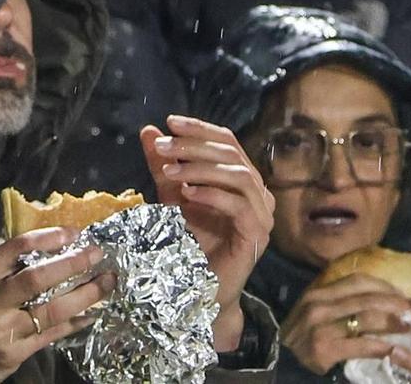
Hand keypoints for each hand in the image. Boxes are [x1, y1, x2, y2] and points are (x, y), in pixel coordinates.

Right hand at [0, 227, 112, 383]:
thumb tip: (38, 248)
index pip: (15, 249)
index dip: (48, 238)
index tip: (73, 233)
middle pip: (37, 279)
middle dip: (72, 264)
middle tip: (96, 253)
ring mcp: (4, 332)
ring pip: (52, 310)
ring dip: (85, 295)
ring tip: (106, 281)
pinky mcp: (16, 354)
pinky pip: (52, 335)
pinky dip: (75, 322)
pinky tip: (92, 312)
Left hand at [143, 116, 272, 352]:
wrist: (199, 288)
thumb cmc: (191, 241)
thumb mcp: (171, 196)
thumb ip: (163, 165)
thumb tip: (148, 130)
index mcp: (242, 178)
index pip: (227, 141)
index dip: (199, 128)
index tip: (169, 122)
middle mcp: (259, 192)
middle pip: (231, 154)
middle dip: (193, 146)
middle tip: (162, 147)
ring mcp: (263, 214)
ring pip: (240, 175)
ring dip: (202, 167)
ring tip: (171, 170)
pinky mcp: (258, 235)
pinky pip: (240, 206)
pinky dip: (213, 194)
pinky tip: (188, 193)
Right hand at [279, 273, 405, 375]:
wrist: (281, 363)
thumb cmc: (304, 338)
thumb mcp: (316, 314)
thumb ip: (339, 303)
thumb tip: (377, 299)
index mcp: (317, 292)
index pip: (357, 281)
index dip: (384, 286)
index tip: (403, 294)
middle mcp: (317, 304)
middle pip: (365, 297)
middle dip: (394, 303)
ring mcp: (319, 326)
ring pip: (365, 317)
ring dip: (392, 323)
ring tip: (409, 328)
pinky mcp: (324, 348)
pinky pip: (360, 344)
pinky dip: (381, 346)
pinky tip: (394, 350)